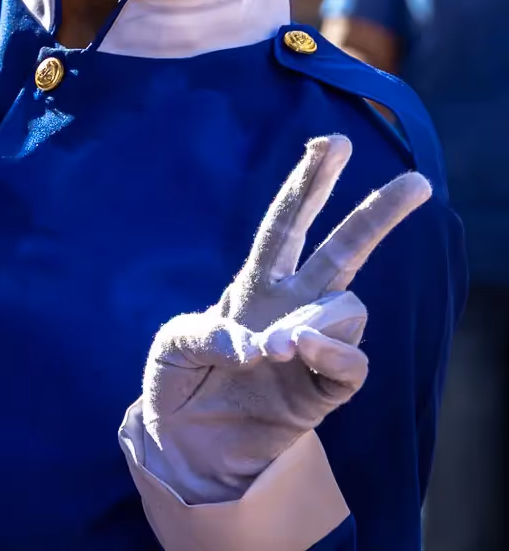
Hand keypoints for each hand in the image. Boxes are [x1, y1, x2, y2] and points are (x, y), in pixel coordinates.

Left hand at [141, 135, 430, 503]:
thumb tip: (256, 343)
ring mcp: (311, 347)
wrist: (183, 447)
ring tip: (279, 345)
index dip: (309, 182)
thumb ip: (203, 333)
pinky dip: (335, 355)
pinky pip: (351, 366)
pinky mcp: (321, 392)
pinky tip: (305, 353)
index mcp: (255, 283)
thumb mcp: (170, 346)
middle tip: (417, 183)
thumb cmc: (176, 383)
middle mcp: (292, 306)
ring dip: (321, 318)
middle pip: (344, 249)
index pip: (288, 222)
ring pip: (348, 309)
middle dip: (377, 213)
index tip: (332, 141)